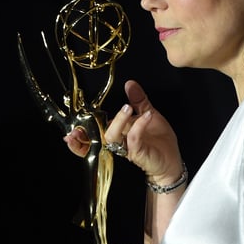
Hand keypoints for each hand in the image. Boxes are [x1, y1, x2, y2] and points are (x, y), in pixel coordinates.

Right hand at [64, 80, 182, 182]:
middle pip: (98, 133)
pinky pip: (133, 139)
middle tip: (107, 106)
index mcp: (117, 132)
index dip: (81, 130)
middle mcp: (118, 141)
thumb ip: (138, 100)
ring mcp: (127, 148)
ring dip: (118, 121)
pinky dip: (138, 125)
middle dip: (91, 126)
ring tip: (128, 108)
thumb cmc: (158, 141)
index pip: (94, 130)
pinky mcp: (138, 154)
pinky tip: (147, 115)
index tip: (72, 129)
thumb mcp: (148, 114)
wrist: (171, 160)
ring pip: (112, 137)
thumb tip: (129, 83)